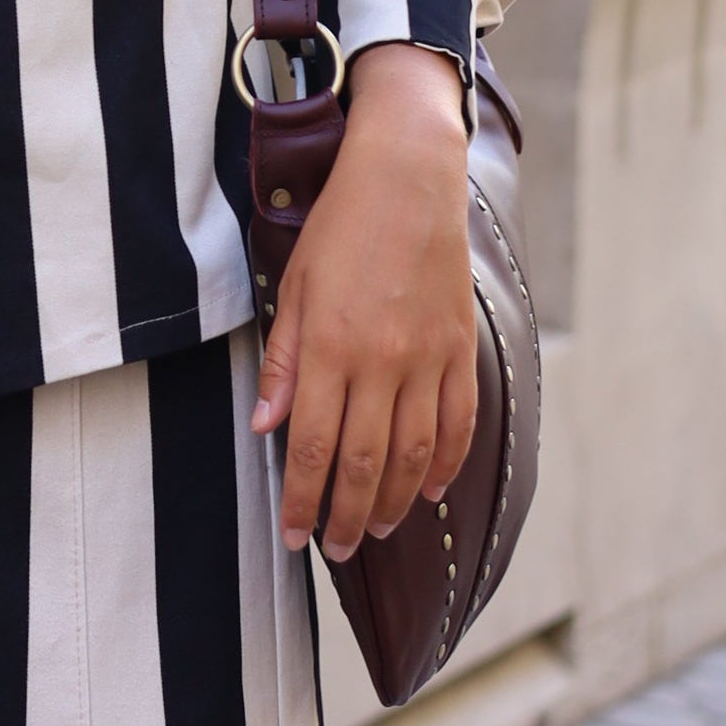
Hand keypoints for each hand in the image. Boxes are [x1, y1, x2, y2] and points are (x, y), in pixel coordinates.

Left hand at [250, 43, 478, 561]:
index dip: (301, 500)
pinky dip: (445, 464)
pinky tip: (429, 489)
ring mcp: (427, 358)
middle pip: (363, 463)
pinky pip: (457, 422)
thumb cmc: (340, 227)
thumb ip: (282, 362)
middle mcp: (381, 361)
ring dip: (392, 502)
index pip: (311, 446)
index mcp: (329, 346)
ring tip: (372, 528)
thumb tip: (264, 427)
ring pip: (414, 455)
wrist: (408, 178)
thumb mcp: (292, 288)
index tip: (292, 535)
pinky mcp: (460, 348)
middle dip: (343, 515)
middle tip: (332, 547)